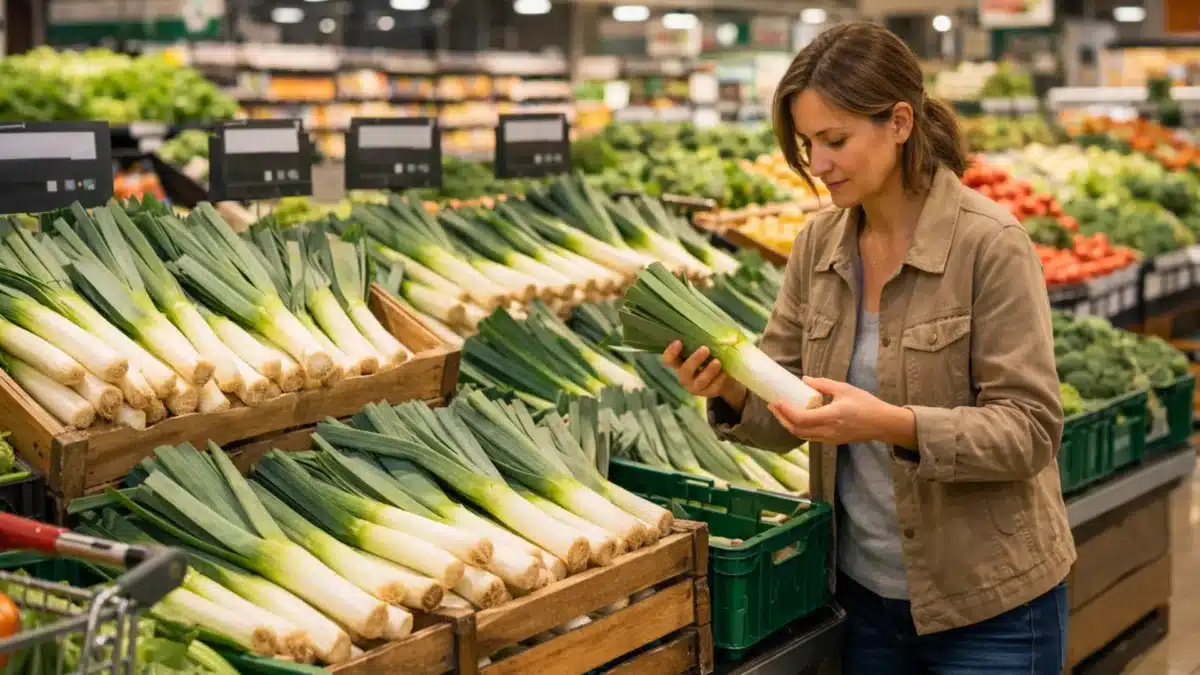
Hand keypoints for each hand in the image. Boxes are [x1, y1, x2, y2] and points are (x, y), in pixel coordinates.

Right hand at [662, 341, 729, 397]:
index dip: (671, 352)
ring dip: (708, 371)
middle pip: (685, 371)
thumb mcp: (700, 351)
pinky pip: (713, 387)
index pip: (668, 360)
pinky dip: (720, 379)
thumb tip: (704, 327)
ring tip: (717, 362)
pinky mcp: (708, 393)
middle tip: (705, 349)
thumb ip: (697, 343)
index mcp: (679, 364)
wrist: (721, 377)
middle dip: (694, 360)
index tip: (679, 342)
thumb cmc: (707, 359)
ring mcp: (695, 387)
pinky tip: (725, 372)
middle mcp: (684, 376)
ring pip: (700, 381)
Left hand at [768, 376, 911, 445]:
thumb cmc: (866, 404)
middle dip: (781, 418)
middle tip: (773, 406)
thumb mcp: (844, 388)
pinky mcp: (832, 441)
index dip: (786, 411)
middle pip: (796, 430)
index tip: (777, 401)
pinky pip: (810, 437)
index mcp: (831, 416)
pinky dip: (799, 428)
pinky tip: (797, 418)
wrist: (883, 424)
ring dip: (789, 424)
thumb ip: (823, 384)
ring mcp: (829, 439)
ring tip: (781, 412)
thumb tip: (804, 379)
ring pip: (802, 436)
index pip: (801, 418)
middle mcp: (828, 431)